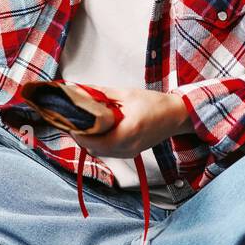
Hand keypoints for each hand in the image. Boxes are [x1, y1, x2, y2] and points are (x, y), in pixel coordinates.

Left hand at [68, 86, 190, 157]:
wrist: (176, 116)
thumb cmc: (154, 104)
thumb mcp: (125, 93)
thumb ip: (100, 94)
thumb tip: (78, 90)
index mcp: (128, 130)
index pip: (95, 140)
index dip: (79, 133)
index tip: (69, 121)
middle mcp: (128, 146)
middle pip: (94, 148)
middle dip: (80, 136)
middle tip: (72, 121)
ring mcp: (129, 152)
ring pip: (99, 152)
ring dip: (88, 141)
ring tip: (82, 125)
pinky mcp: (129, 153)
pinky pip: (107, 152)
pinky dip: (98, 143)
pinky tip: (95, 131)